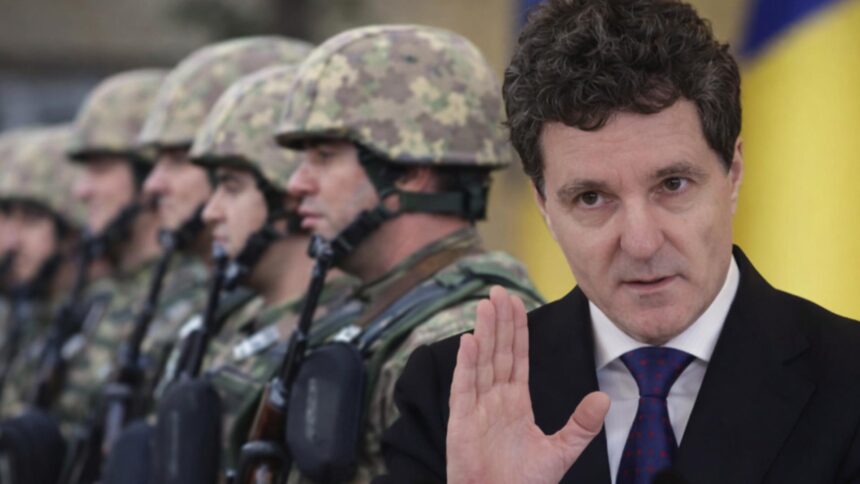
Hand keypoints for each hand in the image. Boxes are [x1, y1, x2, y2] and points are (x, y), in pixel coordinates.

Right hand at [446, 286, 609, 483]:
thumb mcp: (560, 452)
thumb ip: (580, 425)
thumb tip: (604, 399)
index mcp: (515, 403)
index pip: (516, 357)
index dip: (516, 330)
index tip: (515, 303)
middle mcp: (494, 400)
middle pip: (497, 352)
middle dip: (498, 321)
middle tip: (497, 292)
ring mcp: (476, 408)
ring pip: (481, 363)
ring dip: (484, 334)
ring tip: (485, 305)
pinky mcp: (461, 422)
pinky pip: (464, 388)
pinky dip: (466, 365)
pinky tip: (470, 342)